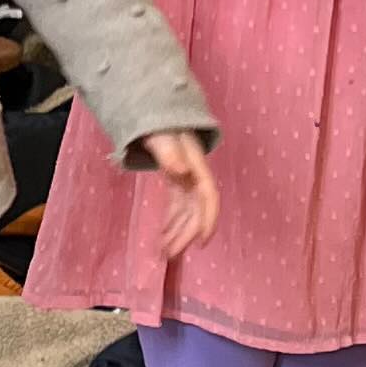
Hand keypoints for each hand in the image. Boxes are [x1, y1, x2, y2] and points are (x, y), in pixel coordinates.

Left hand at [143, 129, 219, 260]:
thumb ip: (169, 151)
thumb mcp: (162, 135)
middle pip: (196, 210)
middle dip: (186, 234)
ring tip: (164, 253)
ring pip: (187, 212)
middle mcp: (195, 176)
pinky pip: (177, 205)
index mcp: (196, 166)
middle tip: (170, 256)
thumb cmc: (159, 123)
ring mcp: (186, 179)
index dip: (208, 219)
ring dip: (178, 232)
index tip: (202, 241)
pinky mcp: (177, 180)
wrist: (157, 110)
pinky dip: (171, 221)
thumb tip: (181, 171)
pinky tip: (163, 236)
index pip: (208, 196)